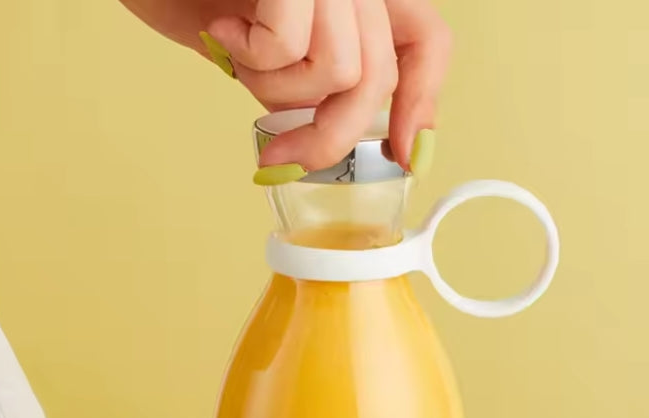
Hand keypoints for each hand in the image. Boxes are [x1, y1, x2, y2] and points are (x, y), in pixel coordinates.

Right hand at [117, 0, 451, 171]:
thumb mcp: (262, 43)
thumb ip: (309, 79)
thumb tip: (333, 140)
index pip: (425, 42)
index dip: (422, 103)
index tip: (404, 154)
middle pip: (378, 75)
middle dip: (330, 135)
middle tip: (284, 159)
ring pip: (341, 70)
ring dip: (278, 88)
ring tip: (236, 51)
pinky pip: (293, 45)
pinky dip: (252, 57)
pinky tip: (223, 28)